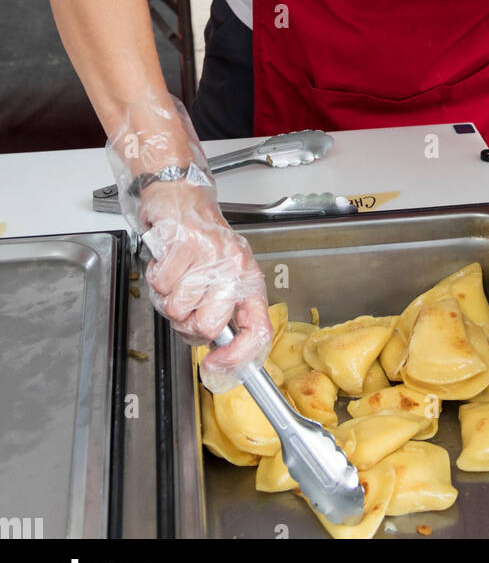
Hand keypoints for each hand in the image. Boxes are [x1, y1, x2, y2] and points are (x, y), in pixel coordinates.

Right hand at [104, 90, 271, 391]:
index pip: (257, 330)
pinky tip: (166, 260)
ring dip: (168, 297)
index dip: (236, 359)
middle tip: (184, 300)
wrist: (181, 194)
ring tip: (175, 275)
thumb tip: (216, 354)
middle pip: (206, 327)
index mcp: (249, 280)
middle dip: (185, 321)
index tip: (214, 368)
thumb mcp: (220, 276)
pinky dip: (155, 276)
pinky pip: (161, 284)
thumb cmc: (200, 238)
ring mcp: (211, 256)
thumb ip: (220, 312)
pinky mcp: (186, 243)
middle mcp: (235, 268)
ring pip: (178, 308)